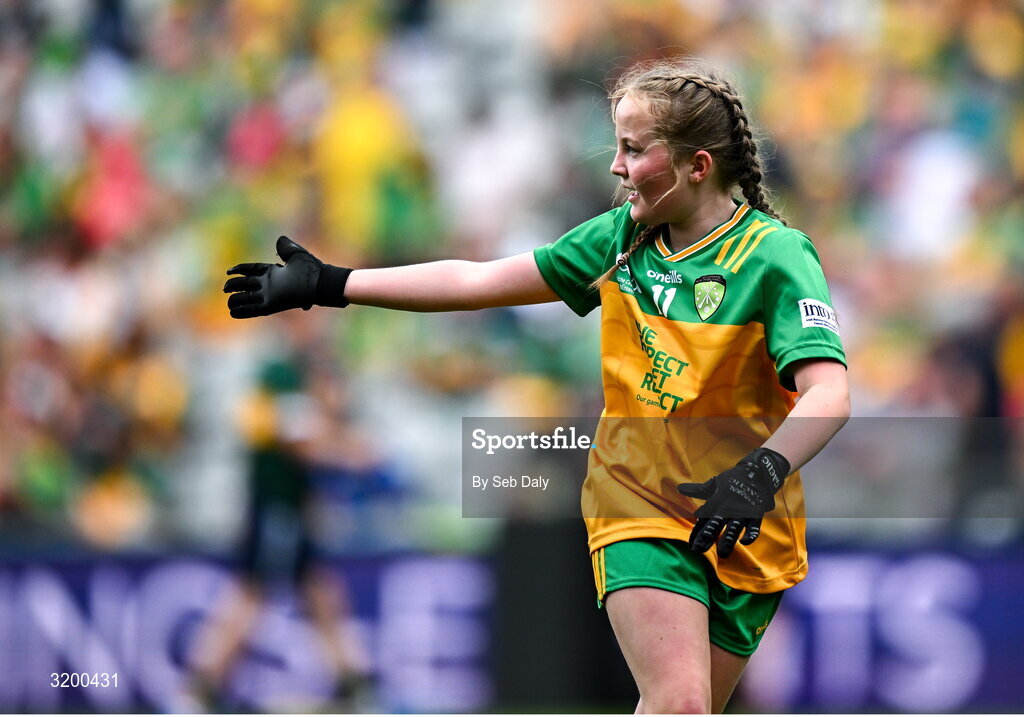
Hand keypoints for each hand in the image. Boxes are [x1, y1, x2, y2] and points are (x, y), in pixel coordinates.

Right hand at [224, 236, 350, 317]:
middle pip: (248, 285)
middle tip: (225, 288)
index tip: (229, 271)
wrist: (321, 284)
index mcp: (275, 271)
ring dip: (237, 301)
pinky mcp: (273, 306)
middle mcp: (271, 284)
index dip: (241, 270)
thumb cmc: (312, 270)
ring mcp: (271, 295)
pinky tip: (233, 313)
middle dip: (236, 286)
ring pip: (249, 298)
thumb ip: (286, 248)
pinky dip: (244, 311)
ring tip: (228, 303)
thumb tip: (280, 240)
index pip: (253, 270)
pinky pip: (255, 309)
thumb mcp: (297, 255)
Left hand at [676, 447, 789, 557]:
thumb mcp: (714, 484)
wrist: (756, 472)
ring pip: (734, 528)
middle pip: (715, 525)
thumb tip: (679, 489)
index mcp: (715, 503)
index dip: (696, 533)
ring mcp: (741, 512)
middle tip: (698, 550)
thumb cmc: (732, 480)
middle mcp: (727, 509)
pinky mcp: (755, 514)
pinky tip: (745, 542)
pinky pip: (754, 526)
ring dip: (728, 540)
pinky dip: (751, 534)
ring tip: (722, 553)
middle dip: (707, 537)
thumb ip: (698, 490)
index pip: (703, 520)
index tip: (690, 546)